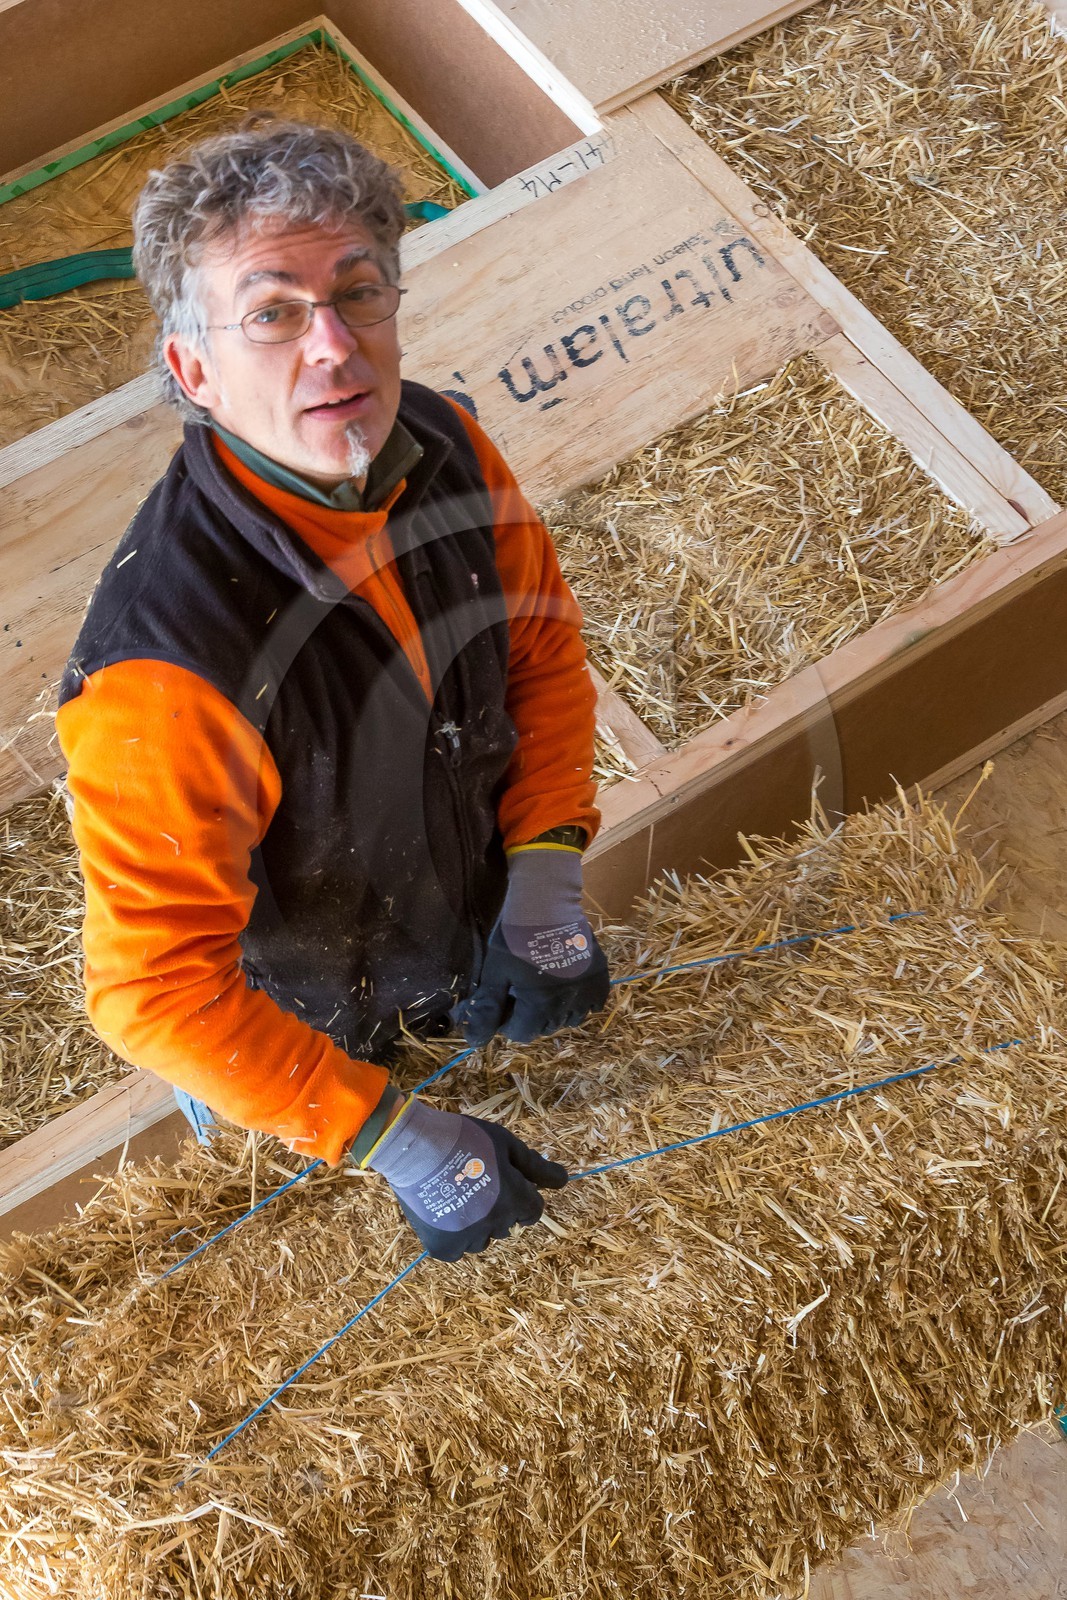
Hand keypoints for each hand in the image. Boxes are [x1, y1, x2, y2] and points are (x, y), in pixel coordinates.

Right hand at [366, 1096, 567, 1261]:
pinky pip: (457, 1251)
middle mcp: (496, 1224)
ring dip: (477, 1225)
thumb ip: (535, 1166)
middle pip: (507, 1225)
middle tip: (476, 1184)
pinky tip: (444, 1213)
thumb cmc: (465, 1138)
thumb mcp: (506, 1142)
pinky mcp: (443, 1246)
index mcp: (515, 1199)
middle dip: (499, 1208)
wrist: (414, 1147)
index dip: (521, 1196)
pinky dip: (454, 1237)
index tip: (504, 1183)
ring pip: (482, 1241)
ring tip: (457, 1197)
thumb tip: (564, 1181)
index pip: (532, 1211)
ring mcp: (468, 1237)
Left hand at [455, 842, 609, 1046]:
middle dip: (531, 1016)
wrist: (546, 902)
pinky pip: (593, 1004)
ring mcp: (586, 991)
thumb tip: (475, 1040)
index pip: (521, 1034)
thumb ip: (487, 1008)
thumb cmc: (514, 937)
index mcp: (539, 1005)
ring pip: (570, 1019)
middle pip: (545, 1027)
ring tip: (544, 990)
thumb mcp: (494, 972)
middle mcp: (566, 1004)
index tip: (505, 1002)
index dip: (508, 1022)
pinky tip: (567, 987)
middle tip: (522, 992)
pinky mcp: (600, 977)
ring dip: (555, 1012)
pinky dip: (580, 1002)